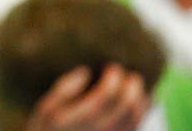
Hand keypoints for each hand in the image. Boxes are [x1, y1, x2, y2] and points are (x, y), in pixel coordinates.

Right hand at [22, 65, 149, 130]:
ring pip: (135, 117)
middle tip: (128, 71)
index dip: (114, 79)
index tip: (113, 66)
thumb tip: (85, 70)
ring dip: (140, 96)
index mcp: (80, 118)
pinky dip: (144, 109)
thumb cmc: (50, 126)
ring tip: (136, 80)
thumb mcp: (46, 107)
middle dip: (131, 86)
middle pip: (126, 106)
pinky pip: (137, 125)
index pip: (106, 96)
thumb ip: (64, 88)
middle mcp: (100, 130)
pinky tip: (145, 97)